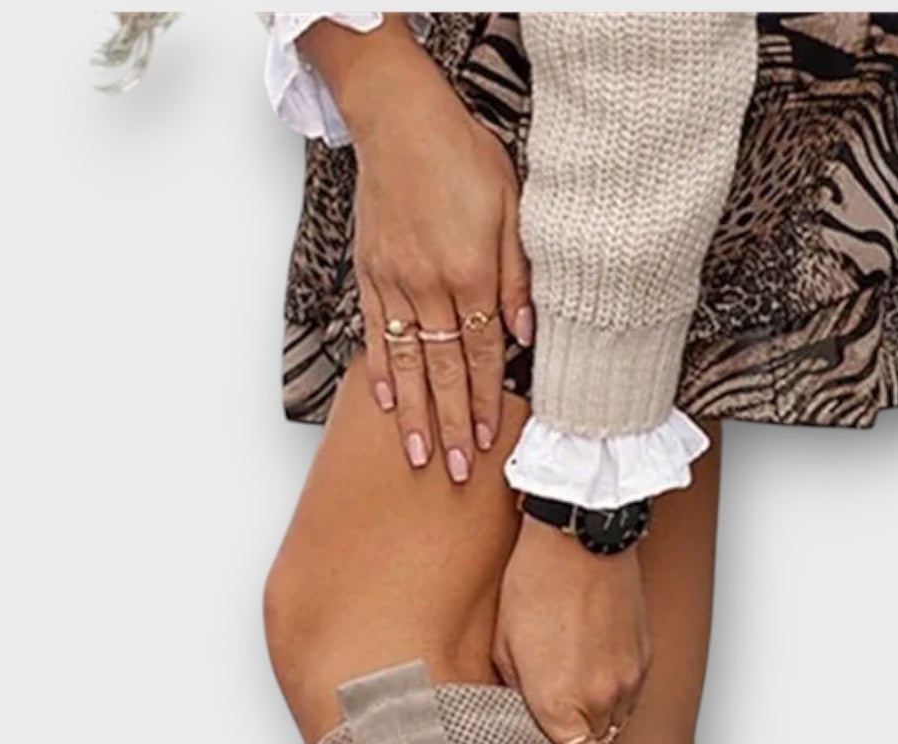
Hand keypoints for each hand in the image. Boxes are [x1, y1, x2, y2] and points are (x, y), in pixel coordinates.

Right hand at [306, 20, 531, 480]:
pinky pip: (376, 332)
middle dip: (453, 426)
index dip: (486, 402)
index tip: (489, 442)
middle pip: (444, 371)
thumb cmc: (461, 153)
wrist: (398, 116)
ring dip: (415, 415)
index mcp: (470, 273)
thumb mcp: (512, 207)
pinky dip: (379, 370)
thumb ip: (518, 275)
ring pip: (406, 362)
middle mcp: (429, 285)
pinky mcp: (370, 272)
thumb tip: (527, 334)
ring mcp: (394, 282)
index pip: (483, 354)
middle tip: (458, 472)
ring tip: (420, 456)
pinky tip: (385, 403)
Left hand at [493, 520, 650, 743]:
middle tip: (555, 701)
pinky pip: (626, 689)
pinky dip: (608, 681)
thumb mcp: (503, 649)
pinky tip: (589, 644)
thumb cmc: (533, 587)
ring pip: (612, 718)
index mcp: (558, 707)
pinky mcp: (643, 658)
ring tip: (568, 658)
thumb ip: (515, 699)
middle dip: (577, 739)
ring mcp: (629, 680)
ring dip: (592, 707)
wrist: (583, 535)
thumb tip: (526, 728)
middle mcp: (601, 701)